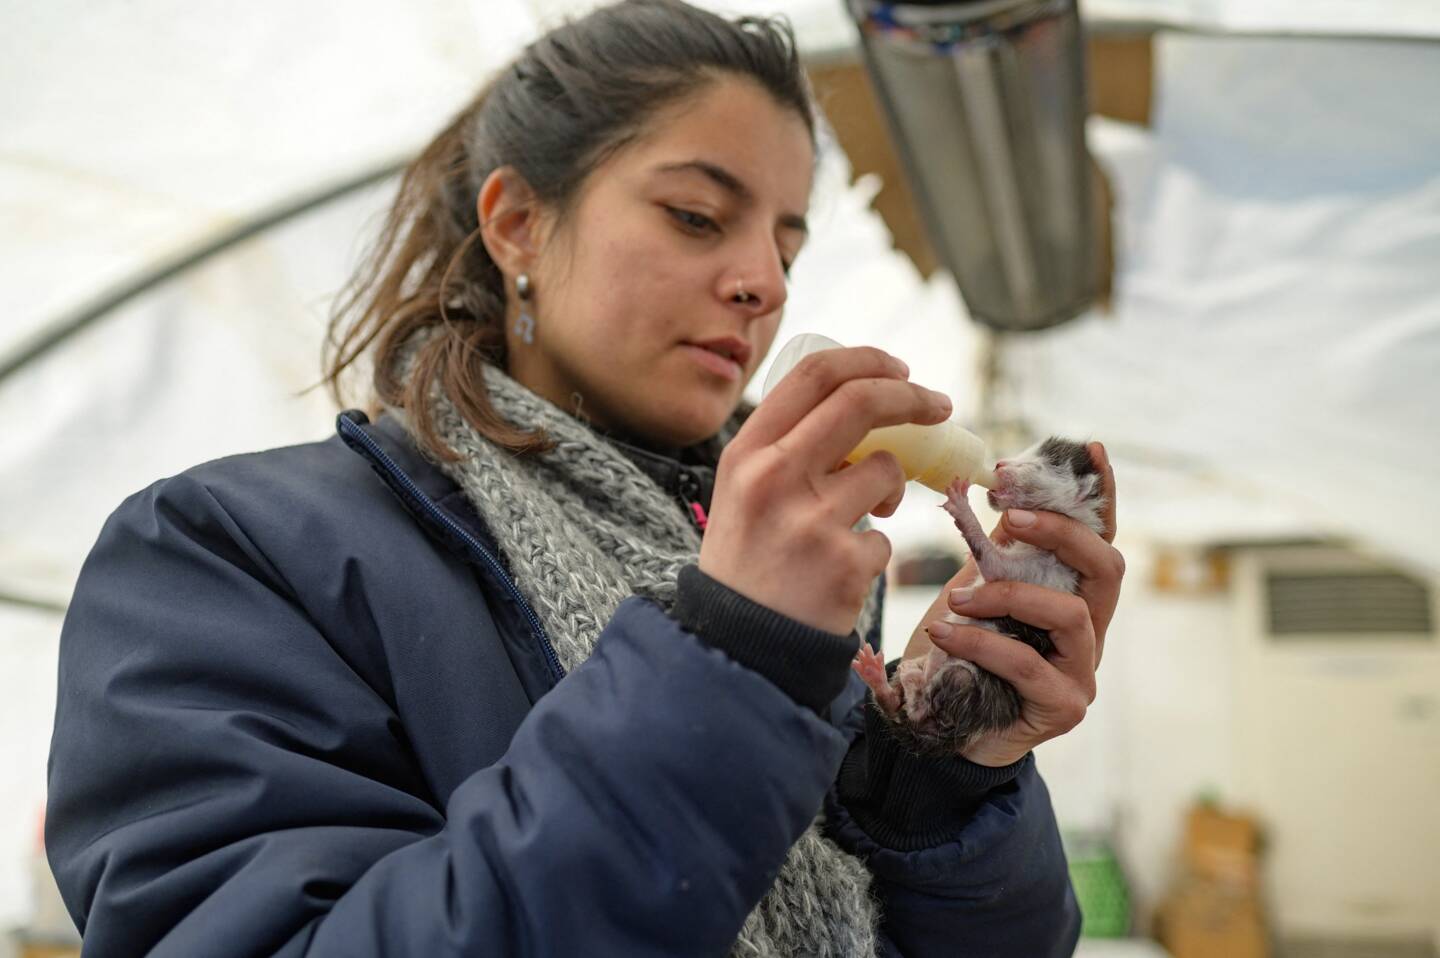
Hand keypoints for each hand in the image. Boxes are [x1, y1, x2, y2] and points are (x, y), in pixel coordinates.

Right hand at [699, 347, 952, 635]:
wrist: (737, 646)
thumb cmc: (747, 561)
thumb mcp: (743, 491)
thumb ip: (788, 448)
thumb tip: (864, 406)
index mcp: (746, 451)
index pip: (813, 374)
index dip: (866, 361)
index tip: (898, 370)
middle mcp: (774, 475)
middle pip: (862, 402)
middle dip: (913, 397)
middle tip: (940, 406)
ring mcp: (811, 520)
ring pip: (887, 472)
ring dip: (891, 491)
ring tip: (864, 519)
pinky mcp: (845, 563)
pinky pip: (886, 540)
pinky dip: (873, 554)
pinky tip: (839, 576)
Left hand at [925, 443, 1123, 765]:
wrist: (938, 728)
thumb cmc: (960, 655)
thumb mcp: (974, 590)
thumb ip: (995, 551)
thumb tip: (998, 494)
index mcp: (1074, 593)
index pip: (1099, 536)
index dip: (1101, 495)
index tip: (1089, 448)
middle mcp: (1090, 629)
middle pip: (1108, 567)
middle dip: (1062, 534)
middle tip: (1010, 517)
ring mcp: (1082, 670)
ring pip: (1070, 614)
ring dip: (1009, 595)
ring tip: (957, 599)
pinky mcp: (1063, 706)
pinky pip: (1029, 663)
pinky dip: (983, 642)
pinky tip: (945, 634)